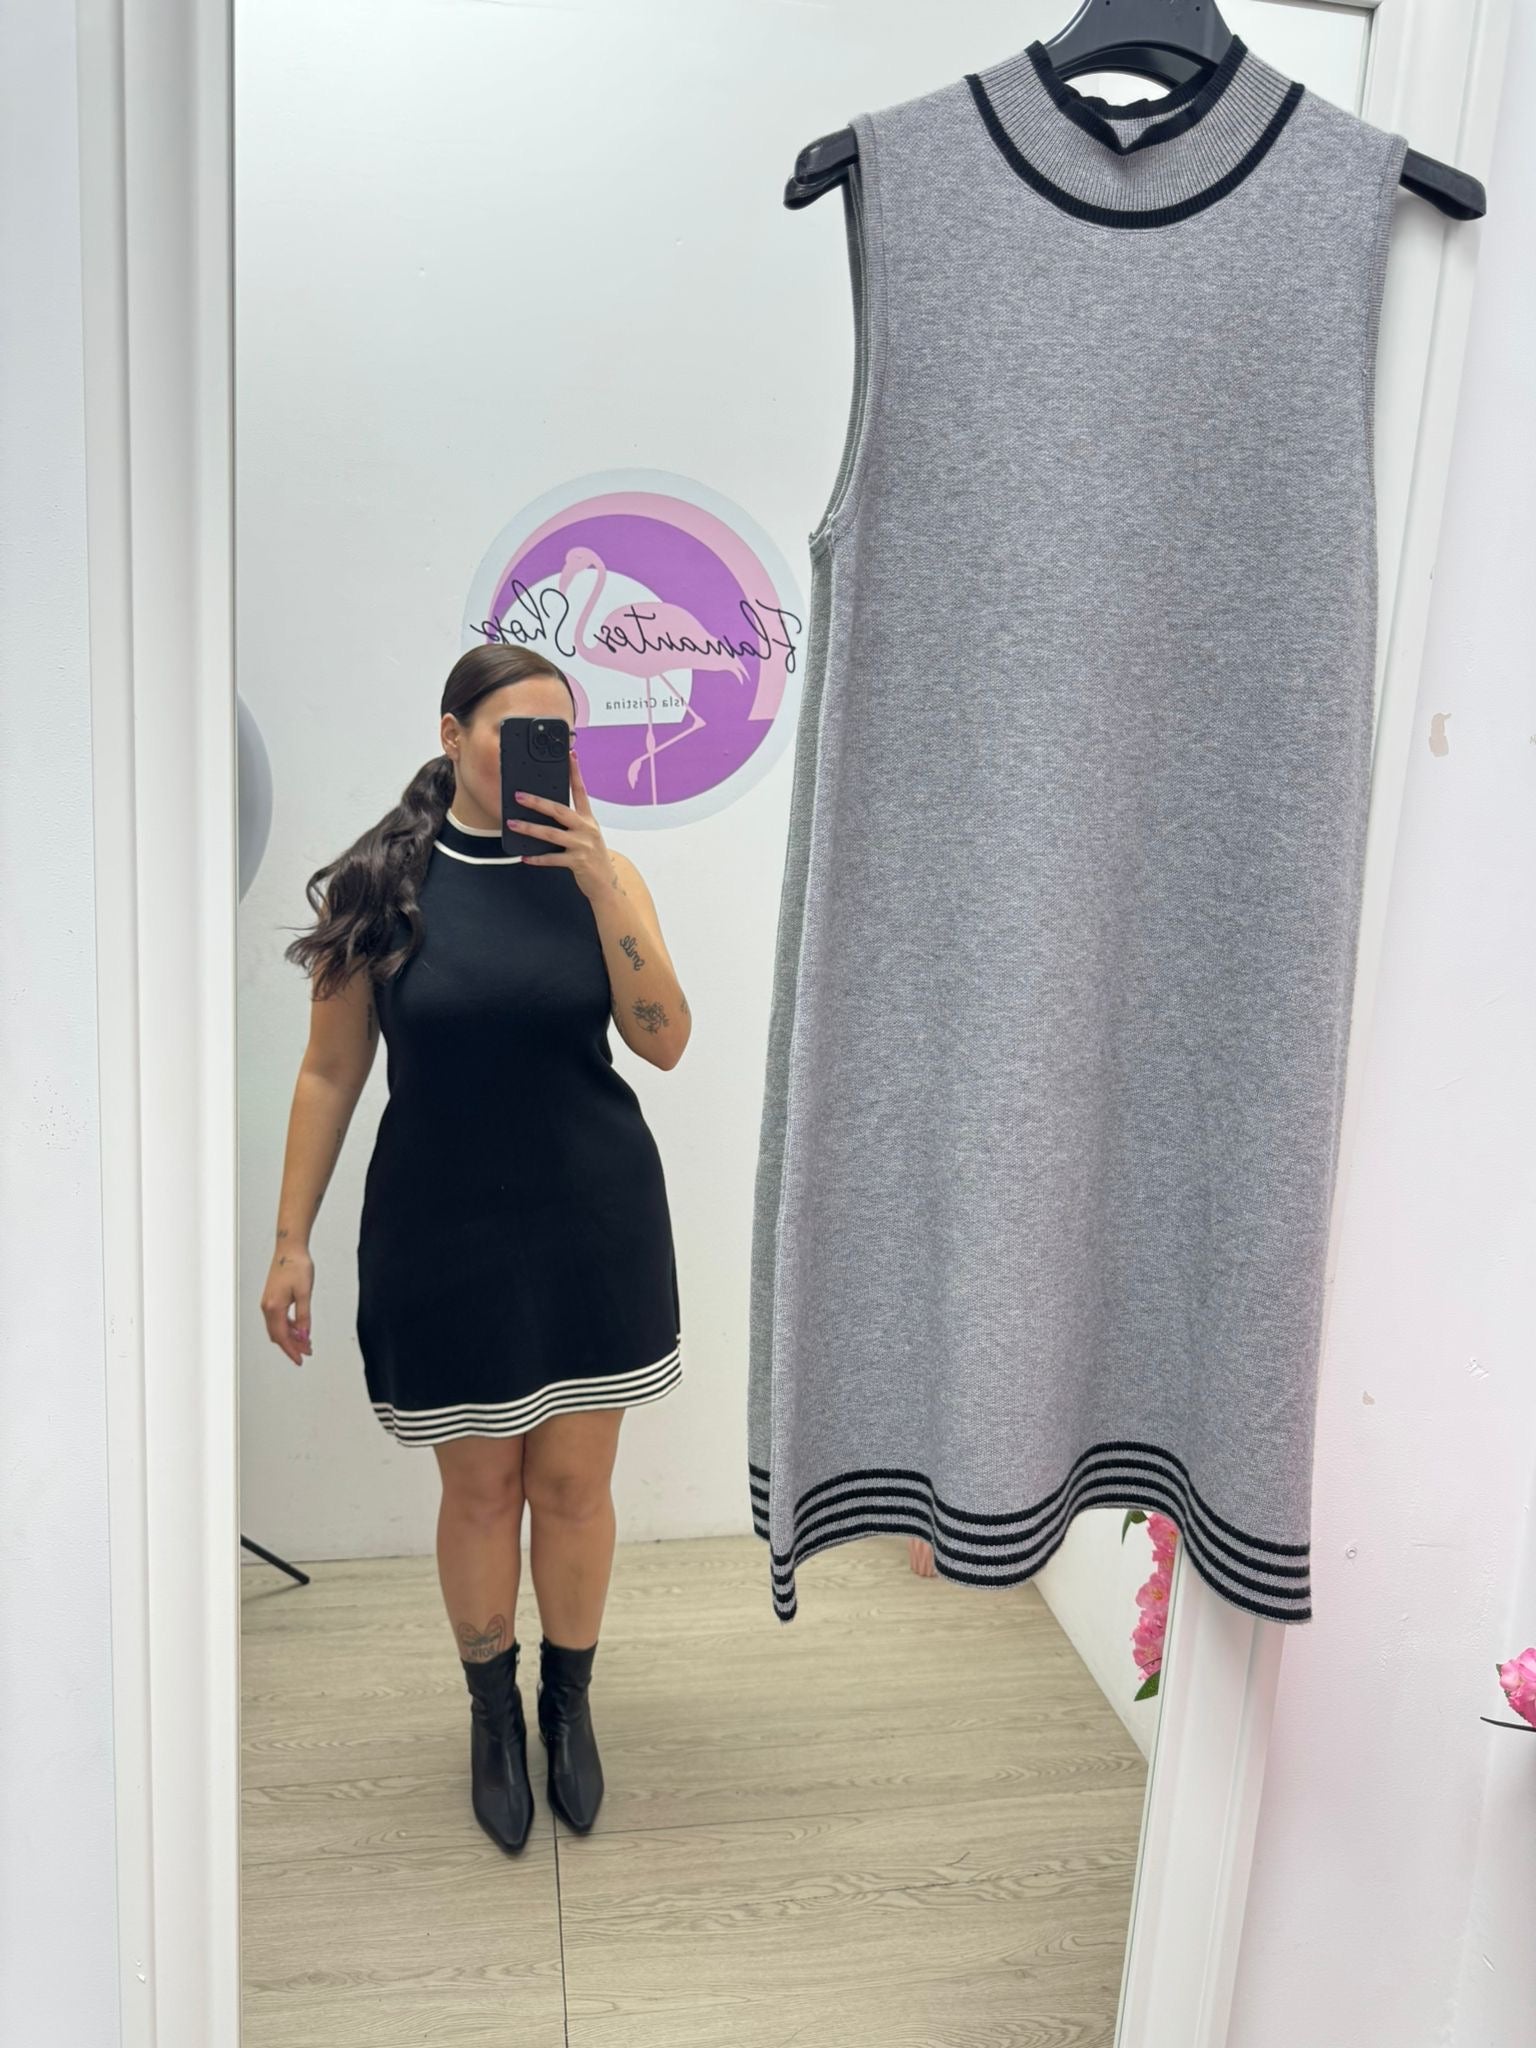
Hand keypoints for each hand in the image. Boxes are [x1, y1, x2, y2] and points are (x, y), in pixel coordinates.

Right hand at [261, 1247, 313, 1365]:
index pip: (282, 1336)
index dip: (292, 1350)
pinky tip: (299, 1327)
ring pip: (277, 1328)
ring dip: (290, 1336)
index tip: (300, 1360)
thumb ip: (304, 1316)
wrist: (290, 1248)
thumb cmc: (297, 1266)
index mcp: (274, 1307)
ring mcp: (268, 1302)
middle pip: (278, 1335)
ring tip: (306, 1342)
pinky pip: (278, 1319)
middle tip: (307, 1352)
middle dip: (292, 1346)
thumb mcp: (305, 1293)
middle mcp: (267, 1307)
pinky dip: (288, 1326)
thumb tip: (304, 1335)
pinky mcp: (272, 1298)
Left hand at [506, 745, 613, 899]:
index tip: (571, 755)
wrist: (606, 883)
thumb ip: (571, 822)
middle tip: (519, 795)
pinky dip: (537, 858)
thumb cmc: (592, 856)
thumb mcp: (586, 834)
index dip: (576, 773)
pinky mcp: (577, 862)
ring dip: (530, 828)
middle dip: (537, 802)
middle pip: (559, 810)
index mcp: (588, 819)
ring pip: (551, 833)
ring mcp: (582, 845)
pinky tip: (524, 857)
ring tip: (512, 823)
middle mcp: (586, 829)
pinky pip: (553, 858)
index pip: (581, 791)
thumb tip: (546, 810)